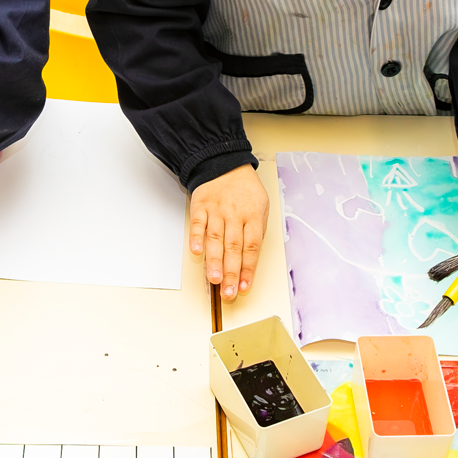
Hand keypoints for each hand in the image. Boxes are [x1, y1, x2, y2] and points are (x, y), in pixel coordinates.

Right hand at [189, 164, 269, 299]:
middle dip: (232, 272)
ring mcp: (217, 210)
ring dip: (215, 261)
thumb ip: (256, 232)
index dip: (248, 268)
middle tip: (229, 292)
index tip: (244, 287)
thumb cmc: (244, 191)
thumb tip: (250, 261)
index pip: (252, 246)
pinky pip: (198, 224)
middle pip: (234, 247)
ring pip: (216, 238)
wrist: (224, 165)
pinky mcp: (200, 207)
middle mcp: (235, 214)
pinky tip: (197, 252)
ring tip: (215, 280)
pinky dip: (196, 238)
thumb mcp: (261, 206)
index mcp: (254, 215)